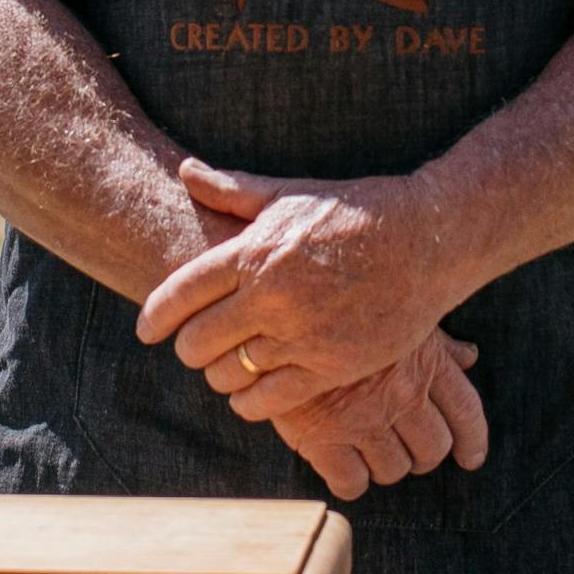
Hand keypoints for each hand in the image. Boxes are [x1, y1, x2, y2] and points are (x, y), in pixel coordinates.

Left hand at [137, 160, 481, 422]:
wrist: (426, 241)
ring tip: (226, 365)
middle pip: (197, 341)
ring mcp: (301, 334)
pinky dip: (249, 402)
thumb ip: (233, 190)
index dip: (154, 317)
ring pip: (228, 374)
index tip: (146, 330)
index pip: (180, 293)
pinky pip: (268, 400)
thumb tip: (185, 171)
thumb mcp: (290, 194)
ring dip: (219, 373)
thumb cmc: (354, 213)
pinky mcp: (330, 366)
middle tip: (192, 347)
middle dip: (187, 348)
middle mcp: (271, 295)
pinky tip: (250, 393)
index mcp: (255, 251)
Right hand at [268, 333, 488, 499]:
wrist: (274, 313)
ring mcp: (363, 420)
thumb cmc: (340, 309)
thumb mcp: (396, 315)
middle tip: (406, 449)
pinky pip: (351, 482)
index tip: (469, 456)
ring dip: (386, 466)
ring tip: (369, 451)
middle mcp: (401, 395)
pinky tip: (342, 466)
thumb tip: (470, 356)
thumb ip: (436, 343)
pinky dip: (351, 480)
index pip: (465, 412)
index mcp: (424, 363)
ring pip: (394, 469)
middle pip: (432, 448)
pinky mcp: (324, 439)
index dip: (472, 440)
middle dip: (423, 455)